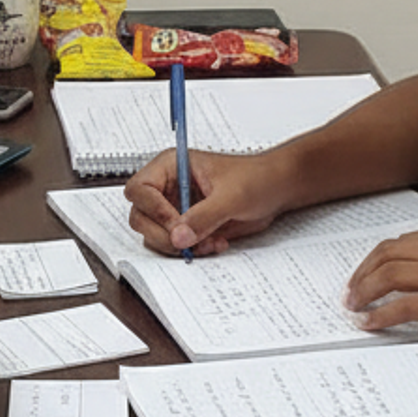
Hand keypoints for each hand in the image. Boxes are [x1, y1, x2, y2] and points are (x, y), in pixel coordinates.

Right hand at [123, 149, 287, 257]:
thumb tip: (179, 236)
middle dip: (163, 234)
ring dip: (179, 245)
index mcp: (172, 166)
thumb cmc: (257, 178)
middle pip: (141, 216)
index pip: (141, 189)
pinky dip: (192, 250)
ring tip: (208, 241)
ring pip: (155, 235)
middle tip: (187, 240)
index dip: (154, 209)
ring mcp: (176, 208)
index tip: (175, 224)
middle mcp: (169, 187)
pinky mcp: (187, 227)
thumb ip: (204, 216)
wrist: (277, 191)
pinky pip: (175, 245)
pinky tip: (214, 243)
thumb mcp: (231, 195)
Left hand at [345, 222, 417, 344]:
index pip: (407, 239)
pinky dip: (380, 314)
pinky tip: (371, 324)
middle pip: (389, 253)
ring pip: (389, 275)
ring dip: (364, 292)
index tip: (368, 270)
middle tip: (351, 290)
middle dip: (363, 272)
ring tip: (353, 307)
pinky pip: (403, 306)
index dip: (380, 256)